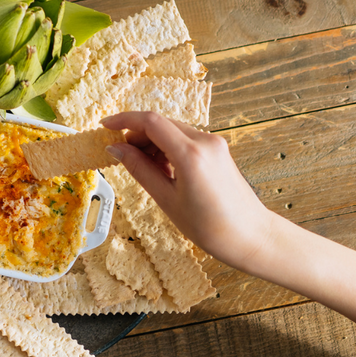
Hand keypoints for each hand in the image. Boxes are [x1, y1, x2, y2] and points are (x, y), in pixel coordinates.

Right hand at [102, 111, 275, 269]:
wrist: (250, 236)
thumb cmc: (209, 225)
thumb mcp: (166, 199)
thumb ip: (139, 169)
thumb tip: (115, 149)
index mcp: (191, 154)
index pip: (151, 122)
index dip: (124, 120)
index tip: (105, 126)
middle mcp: (205, 141)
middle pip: (161, 124)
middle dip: (136, 135)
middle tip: (121, 157)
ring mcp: (214, 143)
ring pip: (172, 131)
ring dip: (152, 143)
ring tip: (143, 169)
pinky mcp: (217, 149)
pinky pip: (184, 140)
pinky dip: (167, 148)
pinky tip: (162, 170)